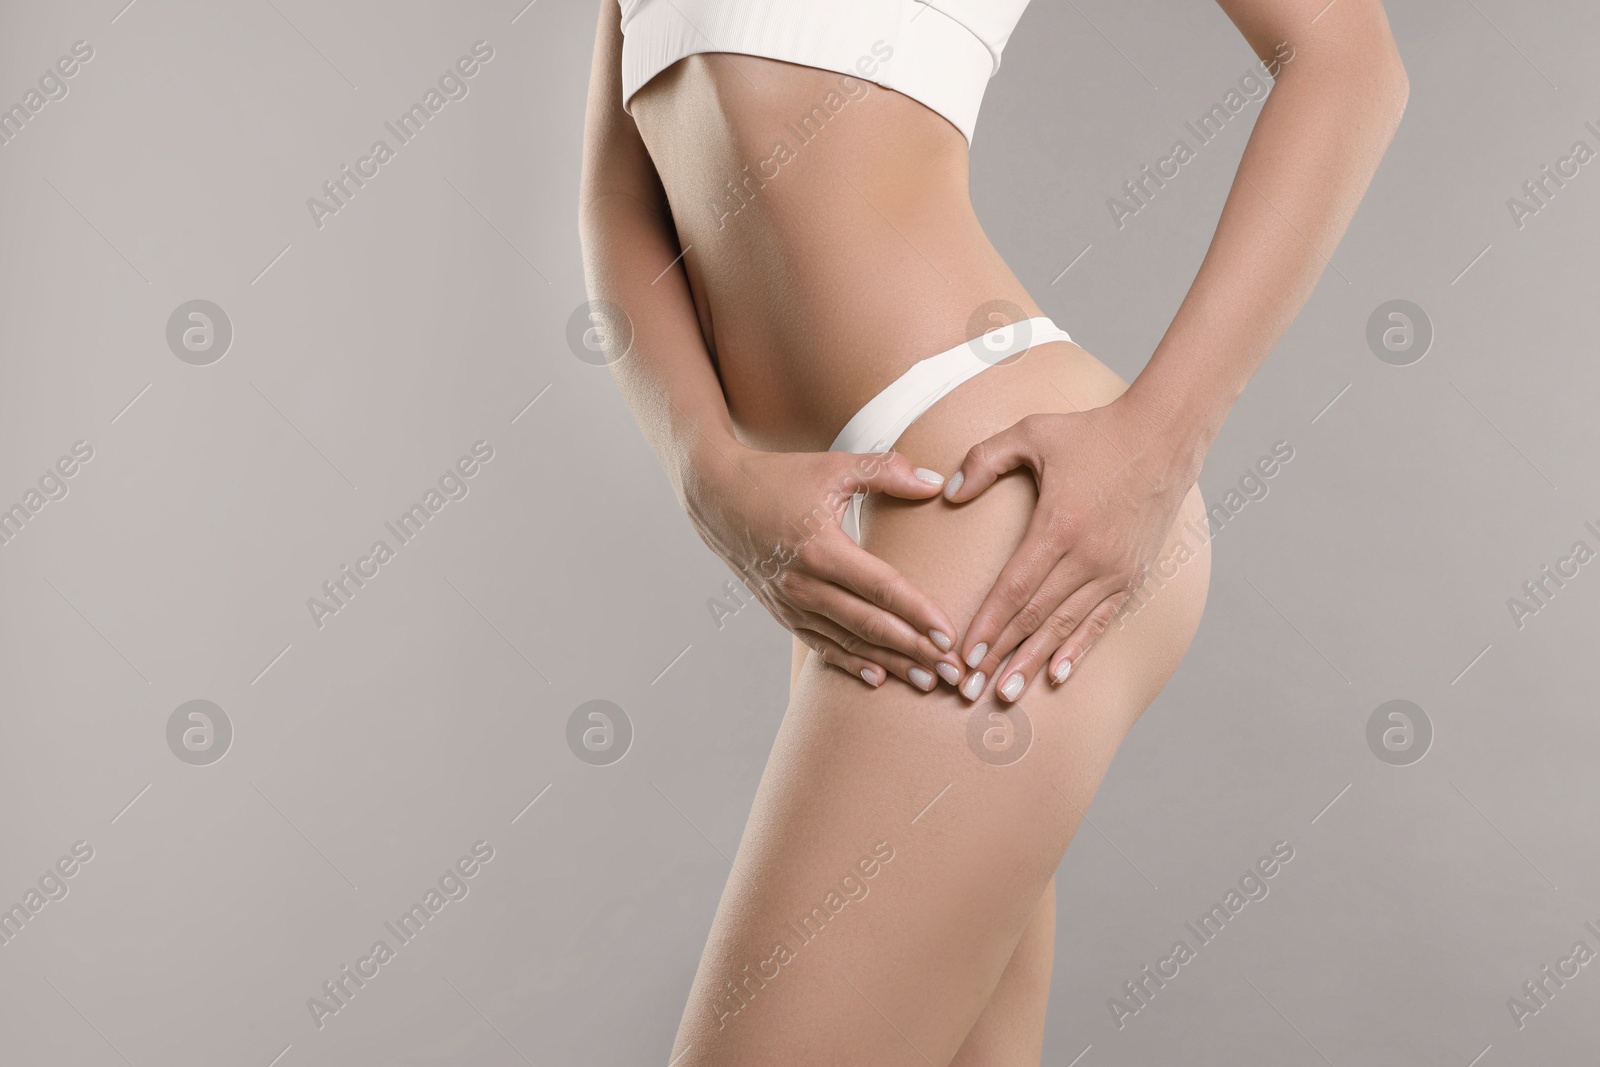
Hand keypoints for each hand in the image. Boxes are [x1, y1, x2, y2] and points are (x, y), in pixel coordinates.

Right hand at [685, 444, 965, 690]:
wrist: (716, 497)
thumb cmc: (779, 477)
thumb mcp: (833, 466)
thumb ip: (887, 472)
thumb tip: (936, 484)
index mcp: (821, 548)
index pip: (882, 588)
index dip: (918, 614)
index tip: (949, 635)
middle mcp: (804, 583)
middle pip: (870, 624)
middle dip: (915, 651)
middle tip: (952, 672)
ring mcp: (790, 602)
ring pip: (848, 641)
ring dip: (890, 663)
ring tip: (926, 681)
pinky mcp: (781, 611)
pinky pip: (821, 644)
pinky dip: (850, 663)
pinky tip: (877, 678)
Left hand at [942, 394, 1199, 701]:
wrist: (1163, 434)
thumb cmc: (1093, 431)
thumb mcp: (1031, 432)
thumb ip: (984, 459)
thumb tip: (949, 493)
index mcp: (1059, 524)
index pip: (1015, 589)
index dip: (988, 625)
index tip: (965, 655)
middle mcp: (1089, 556)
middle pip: (1037, 618)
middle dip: (1001, 657)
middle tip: (970, 691)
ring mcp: (1115, 569)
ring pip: (1066, 628)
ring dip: (1034, 663)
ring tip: (1006, 694)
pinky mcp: (1133, 575)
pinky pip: (1101, 622)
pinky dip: (1078, 651)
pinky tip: (1057, 675)